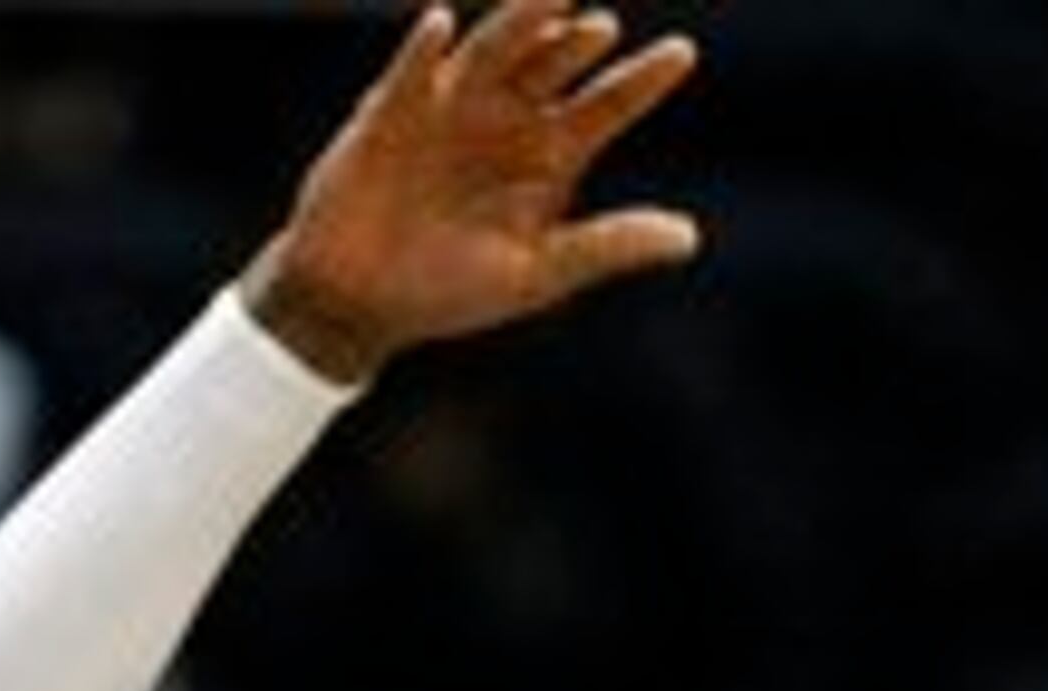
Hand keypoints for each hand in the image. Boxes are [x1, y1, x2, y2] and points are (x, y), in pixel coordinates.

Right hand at [243, 0, 701, 389]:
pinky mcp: (392, 110)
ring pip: (493, 52)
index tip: (683, 54)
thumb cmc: (447, 292)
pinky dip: (423, 51)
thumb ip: (607, 247)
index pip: (606, 105)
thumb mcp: (537, 275)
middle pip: (553, 65)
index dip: (642, 80)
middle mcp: (506, 116)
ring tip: (552, 2)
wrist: (358, 303)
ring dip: (519, 25)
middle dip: (576, 44)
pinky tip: (439, 25)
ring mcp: (451, 105)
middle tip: (603, 29)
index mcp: (547, 154)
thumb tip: (689, 238)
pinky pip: (409, 73)